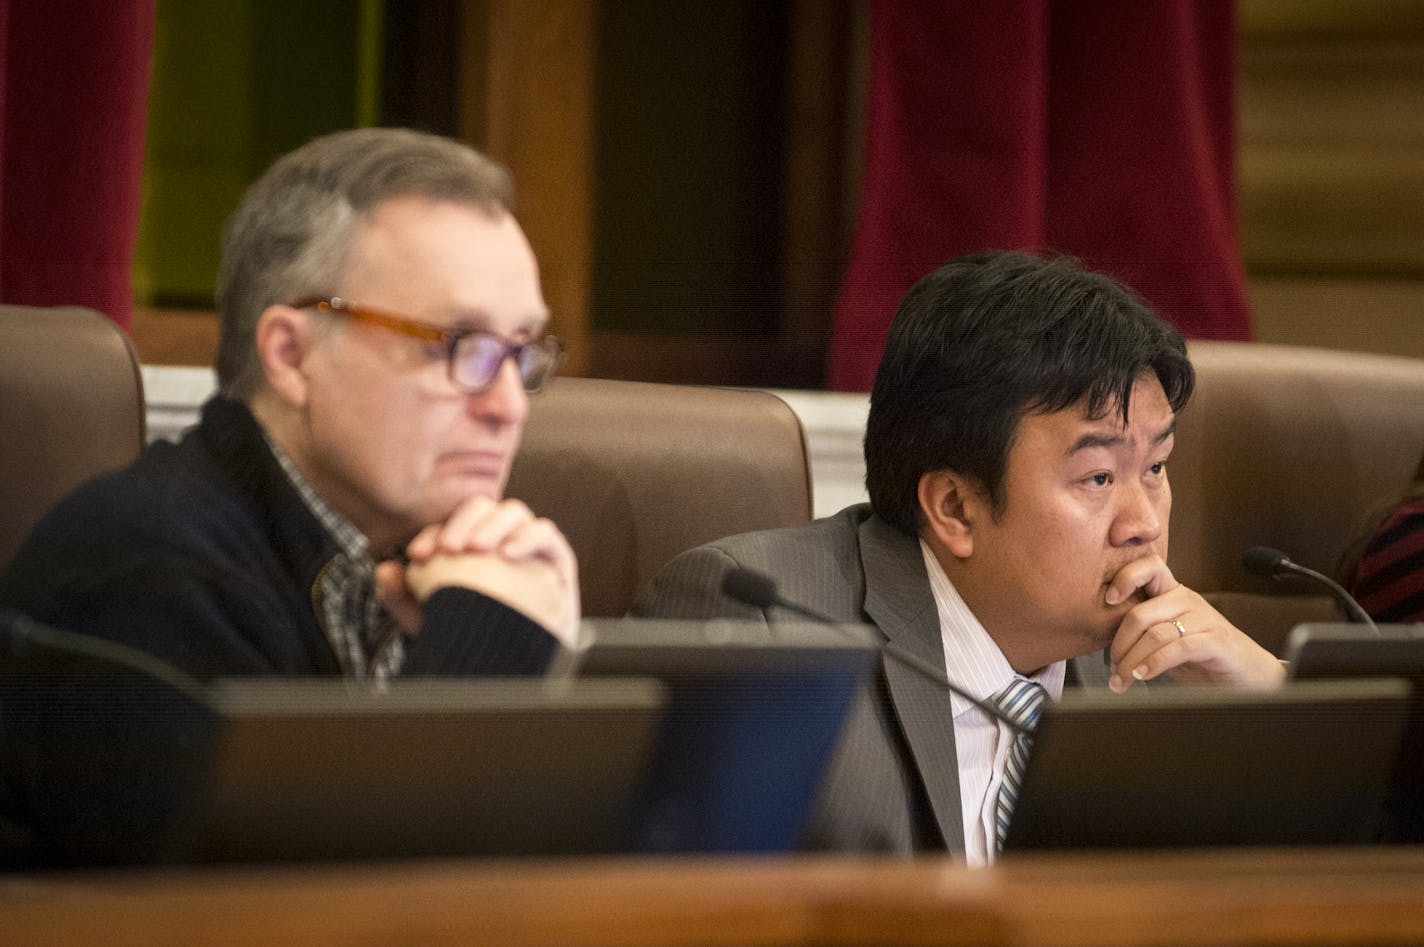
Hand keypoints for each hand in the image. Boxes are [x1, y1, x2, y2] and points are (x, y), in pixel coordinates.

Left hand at [375, 496, 579, 646]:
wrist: (521, 666)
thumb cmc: (478, 638)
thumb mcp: (436, 621)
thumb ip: (406, 598)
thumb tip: (383, 570)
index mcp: (472, 547)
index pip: (451, 525)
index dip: (433, 532)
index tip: (418, 555)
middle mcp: (500, 540)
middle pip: (483, 508)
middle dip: (463, 522)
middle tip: (450, 549)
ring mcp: (530, 547)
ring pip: (513, 513)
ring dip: (493, 525)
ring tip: (478, 549)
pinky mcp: (558, 559)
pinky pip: (546, 534)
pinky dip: (527, 537)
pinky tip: (509, 555)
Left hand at [1104, 554, 1284, 692]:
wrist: (1248, 674)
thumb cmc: (1203, 656)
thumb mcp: (1167, 639)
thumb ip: (1142, 633)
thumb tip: (1105, 646)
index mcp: (1172, 593)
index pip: (1148, 568)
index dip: (1125, 577)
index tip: (1108, 600)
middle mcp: (1187, 600)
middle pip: (1140, 614)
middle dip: (1119, 645)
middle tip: (1112, 669)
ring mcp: (1203, 618)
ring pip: (1155, 634)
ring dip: (1132, 662)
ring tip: (1122, 681)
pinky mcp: (1216, 640)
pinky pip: (1177, 648)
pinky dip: (1155, 664)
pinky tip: (1143, 676)